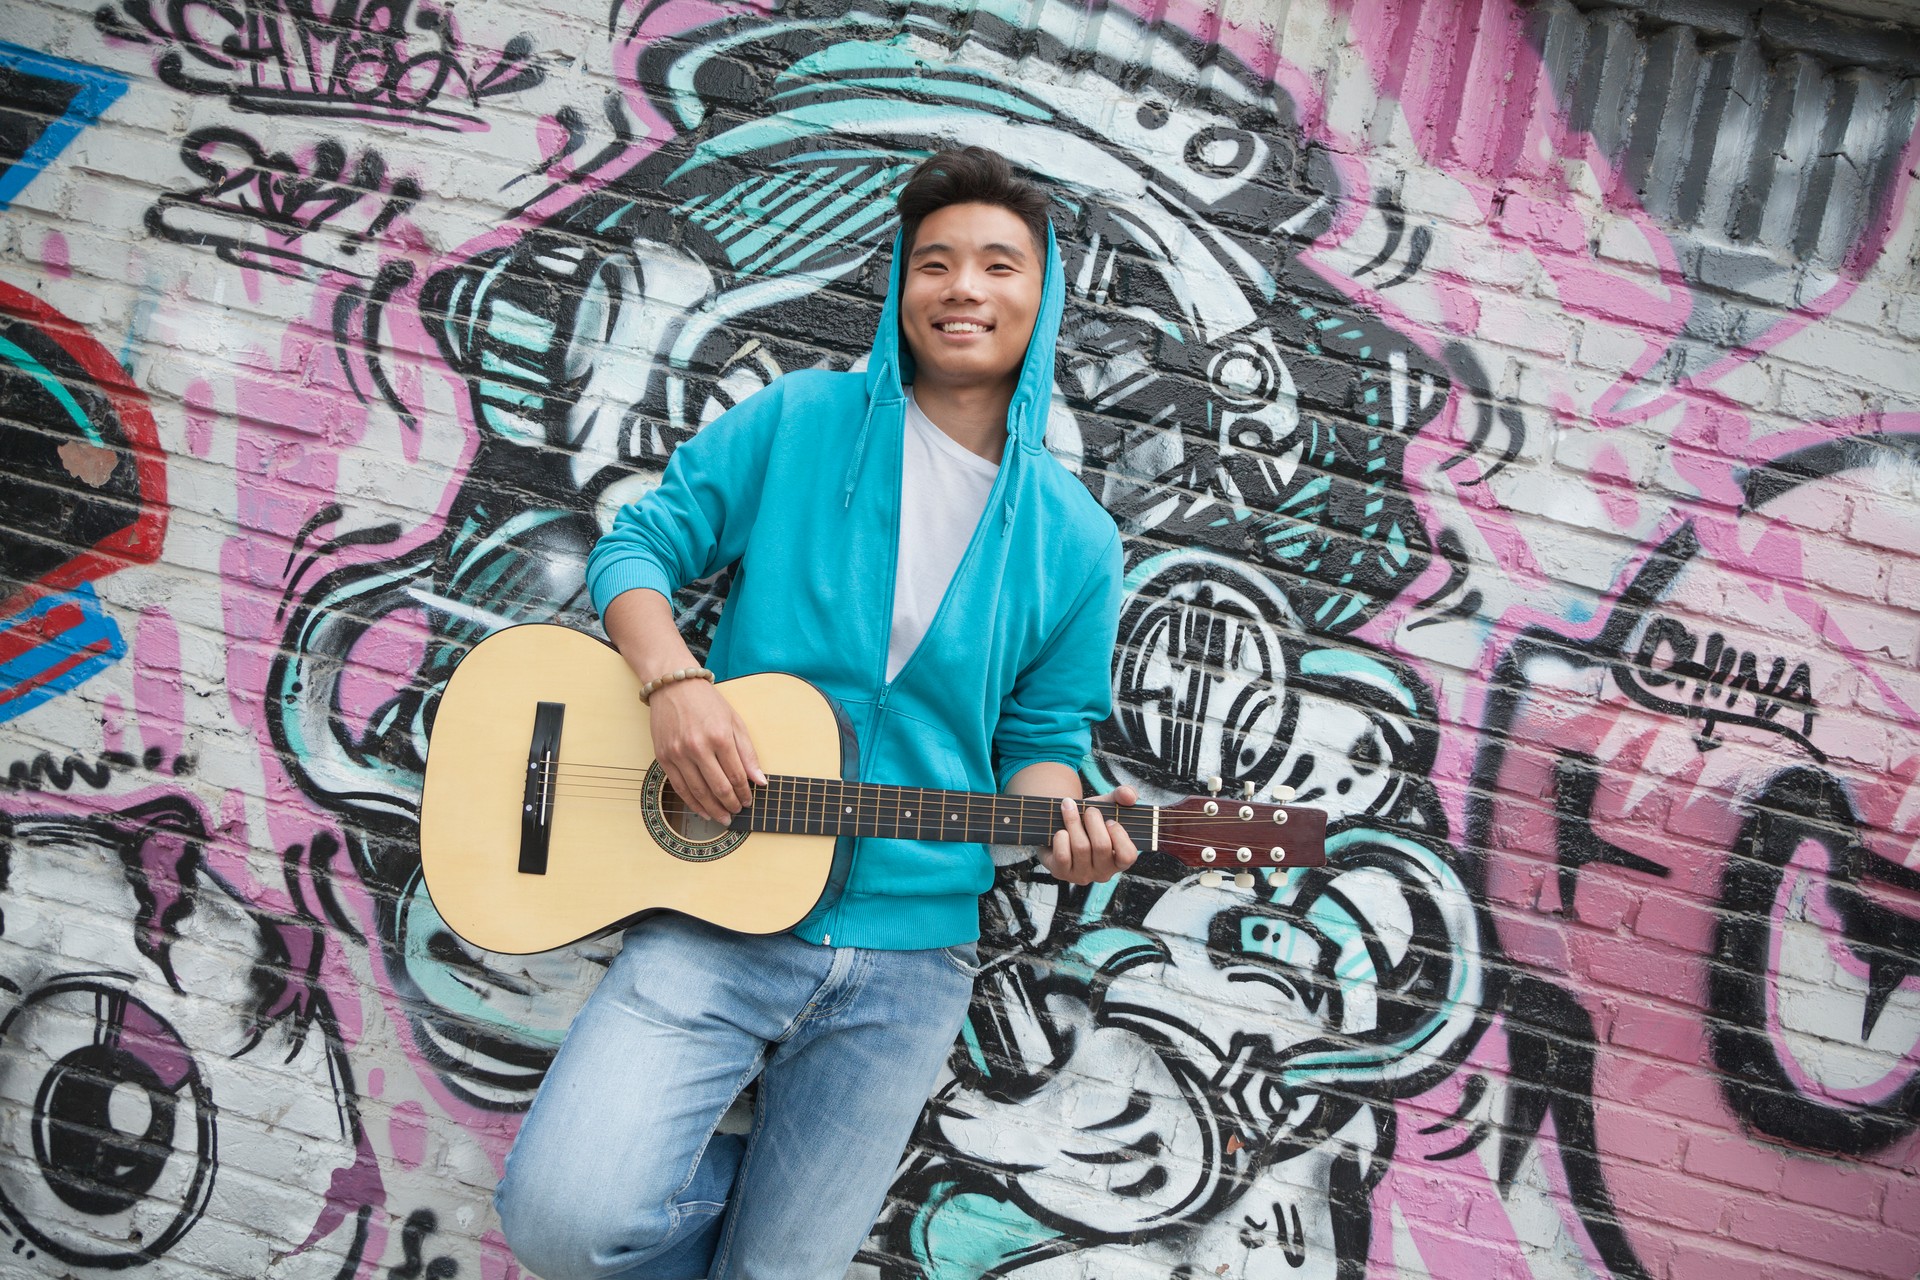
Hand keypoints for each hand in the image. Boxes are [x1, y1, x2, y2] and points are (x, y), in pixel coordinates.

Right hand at [646, 678, 765, 822]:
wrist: (673, 686)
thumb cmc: (707, 703)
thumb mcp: (735, 721)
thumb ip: (748, 753)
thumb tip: (760, 781)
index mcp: (720, 736)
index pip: (736, 775)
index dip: (744, 792)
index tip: (749, 801)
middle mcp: (698, 746)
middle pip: (718, 787)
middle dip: (730, 804)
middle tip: (737, 812)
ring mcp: (678, 753)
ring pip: (698, 792)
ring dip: (713, 809)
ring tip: (722, 817)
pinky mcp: (663, 757)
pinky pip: (679, 787)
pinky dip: (692, 803)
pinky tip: (702, 811)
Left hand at [1041, 786, 1138, 883]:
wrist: (1059, 824)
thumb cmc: (1088, 819)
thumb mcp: (1107, 804)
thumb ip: (1123, 795)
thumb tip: (1129, 796)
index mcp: (1119, 860)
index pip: (1128, 856)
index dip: (1119, 835)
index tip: (1110, 820)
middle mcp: (1102, 872)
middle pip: (1101, 846)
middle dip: (1093, 820)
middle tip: (1090, 810)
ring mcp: (1082, 875)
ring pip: (1081, 848)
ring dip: (1073, 822)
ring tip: (1069, 810)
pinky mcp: (1061, 873)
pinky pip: (1063, 855)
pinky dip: (1061, 838)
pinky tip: (1061, 831)